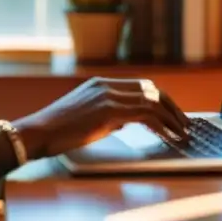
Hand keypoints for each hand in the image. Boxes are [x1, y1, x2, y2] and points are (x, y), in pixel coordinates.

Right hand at [11, 77, 190, 159]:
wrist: (37, 133)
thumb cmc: (57, 131)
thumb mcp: (85, 117)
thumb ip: (107, 115)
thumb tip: (126, 121)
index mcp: (101, 84)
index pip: (140, 85)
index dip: (160, 99)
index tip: (172, 113)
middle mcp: (106, 85)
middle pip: (151, 89)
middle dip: (172, 106)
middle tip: (185, 123)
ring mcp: (107, 96)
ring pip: (152, 101)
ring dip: (172, 118)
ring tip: (183, 133)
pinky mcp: (108, 111)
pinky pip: (145, 115)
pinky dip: (162, 125)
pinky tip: (169, 136)